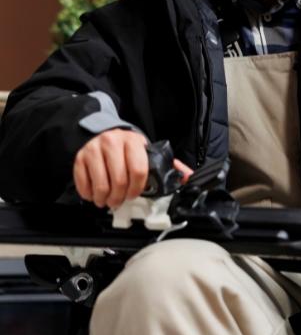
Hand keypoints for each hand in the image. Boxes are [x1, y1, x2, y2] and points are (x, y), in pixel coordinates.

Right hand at [73, 130, 191, 207]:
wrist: (101, 132)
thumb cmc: (126, 148)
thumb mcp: (146, 152)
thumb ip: (168, 165)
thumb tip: (188, 177)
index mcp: (134, 142)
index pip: (139, 170)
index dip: (138, 188)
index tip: (135, 194)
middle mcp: (113, 143)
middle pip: (120, 180)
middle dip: (121, 197)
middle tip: (120, 202)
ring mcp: (94, 150)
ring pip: (101, 185)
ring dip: (105, 199)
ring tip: (108, 201)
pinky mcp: (79, 158)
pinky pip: (84, 183)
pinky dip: (89, 194)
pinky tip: (94, 195)